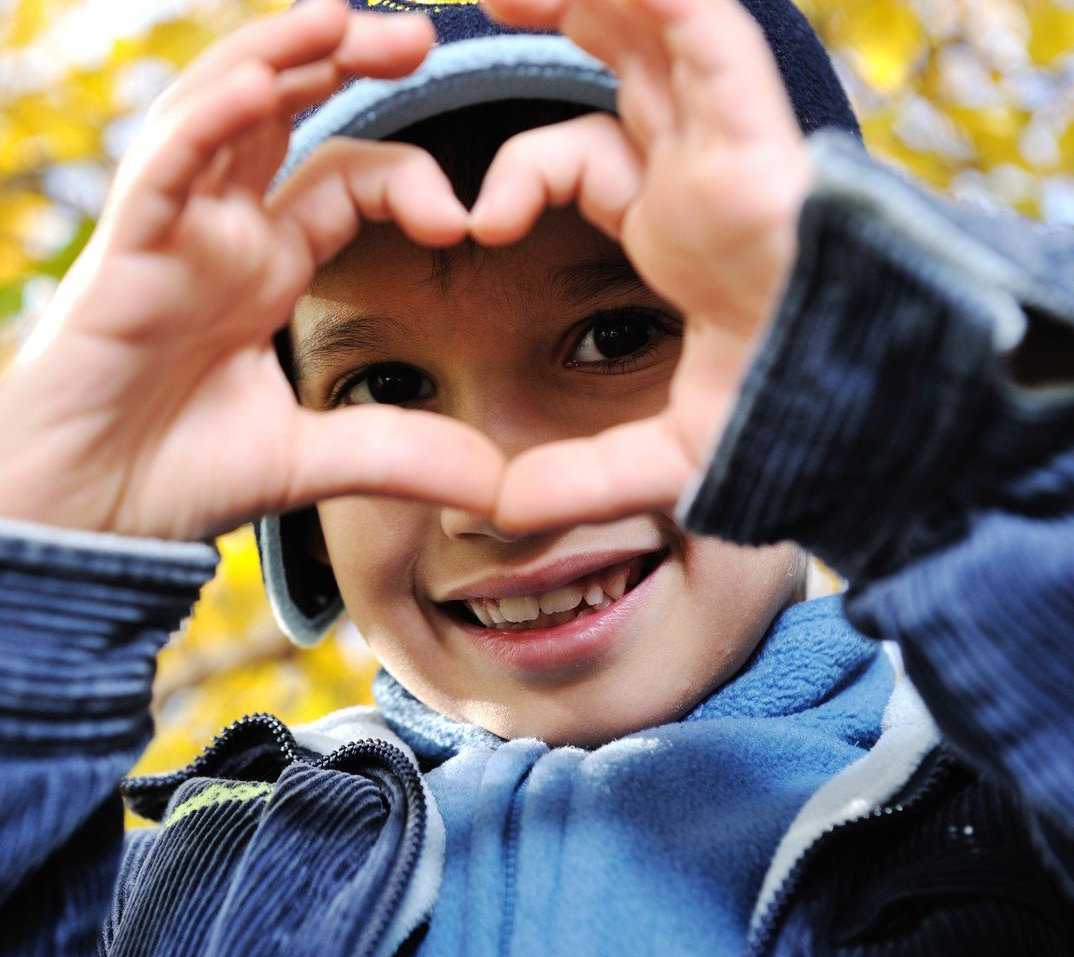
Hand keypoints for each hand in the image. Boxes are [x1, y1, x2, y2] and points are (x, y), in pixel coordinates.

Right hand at [0, 0, 503, 541]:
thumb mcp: (307, 461)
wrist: (71, 521)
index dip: (407, 178)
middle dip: (344, 61)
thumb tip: (504, 486)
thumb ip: (402, 455)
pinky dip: (205, 125)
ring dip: (275, 58)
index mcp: (264, 269)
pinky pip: (162, 171)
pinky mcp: (121, 256)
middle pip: (280, 114)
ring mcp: (168, 237)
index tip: (459, 221)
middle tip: (422, 32)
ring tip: (340, 14)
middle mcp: (218, 236)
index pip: (344, 181)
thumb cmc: (164, 478)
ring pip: (215, 113)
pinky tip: (259, 86)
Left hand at [474, 0, 813, 531]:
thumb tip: (498, 512)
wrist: (870, 419)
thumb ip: (580, 476)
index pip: (589, 158)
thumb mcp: (666, 457)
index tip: (478, 223)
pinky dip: (657, 0)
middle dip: (564, 21)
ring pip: (662, 29)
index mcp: (681, 223)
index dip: (523, 169)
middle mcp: (704, 171)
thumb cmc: (793, 425)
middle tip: (488, 1)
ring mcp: (733, 145)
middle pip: (628, 65)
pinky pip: (708, 32)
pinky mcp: (757, 136)